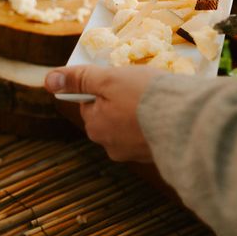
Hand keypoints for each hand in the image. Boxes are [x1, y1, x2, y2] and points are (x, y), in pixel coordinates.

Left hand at [44, 65, 164, 162]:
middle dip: (123, 101)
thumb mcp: (109, 79)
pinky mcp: (157, 157)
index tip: (123, 79)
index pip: (91, 102)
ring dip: (141, 114)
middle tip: (143, 87)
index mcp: (96, 127)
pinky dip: (155, 125)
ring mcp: (135, 154)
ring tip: (159, 100)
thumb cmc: (145, 96)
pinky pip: (150, 136)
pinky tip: (168, 113)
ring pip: (131, 126)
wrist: (188, 121)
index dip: (106, 87)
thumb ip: (79, 79)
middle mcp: (111, 146)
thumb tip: (48, 81)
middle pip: (110, 116)